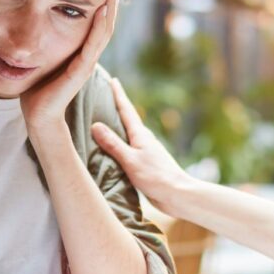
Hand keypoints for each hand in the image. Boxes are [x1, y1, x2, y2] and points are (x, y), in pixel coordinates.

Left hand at [21, 0, 120, 134]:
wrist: (38, 116)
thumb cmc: (37, 88)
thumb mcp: (42, 56)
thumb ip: (44, 39)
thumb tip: (32, 15)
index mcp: (80, 50)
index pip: (96, 19)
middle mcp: (88, 54)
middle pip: (107, 20)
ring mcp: (87, 62)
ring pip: (105, 29)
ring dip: (111, 6)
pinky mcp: (81, 71)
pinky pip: (93, 44)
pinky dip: (99, 26)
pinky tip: (103, 9)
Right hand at [91, 77, 189, 213]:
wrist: (178, 195)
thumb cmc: (155, 177)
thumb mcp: (130, 160)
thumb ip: (113, 144)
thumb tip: (96, 125)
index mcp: (140, 135)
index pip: (126, 110)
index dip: (118, 94)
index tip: (112, 79)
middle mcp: (143, 139)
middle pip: (127, 118)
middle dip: (116, 106)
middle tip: (105, 94)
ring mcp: (146, 151)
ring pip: (128, 133)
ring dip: (117, 125)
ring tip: (105, 119)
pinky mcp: (146, 163)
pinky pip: (128, 147)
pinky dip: (119, 142)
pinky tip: (114, 148)